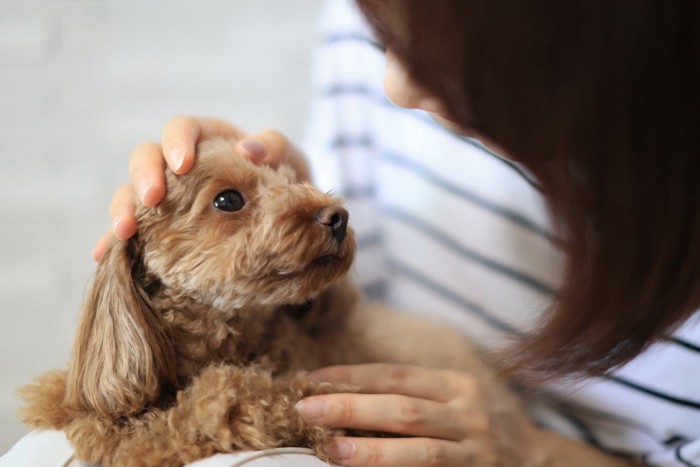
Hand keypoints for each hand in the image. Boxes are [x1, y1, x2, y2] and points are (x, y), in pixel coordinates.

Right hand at [92, 116, 309, 260]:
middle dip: (144, 176)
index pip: (181, 129)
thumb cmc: (286, 183)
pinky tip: (104, 256)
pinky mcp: (162, 229)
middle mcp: (179, 167)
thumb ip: (275, 147)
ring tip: (123, 232)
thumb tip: (247, 148)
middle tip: (152, 198)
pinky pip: (133, 233)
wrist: (290, 226)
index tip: (181, 164)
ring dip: (122, 209)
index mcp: (206, 141)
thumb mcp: (290, 160)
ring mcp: (167, 199)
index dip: (176, 142)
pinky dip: (115, 242)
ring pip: (130, 194)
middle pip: (146, 158)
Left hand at [295, 364, 538, 466]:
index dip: (353, 377)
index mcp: (455, 384)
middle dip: (353, 409)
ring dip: (371, 452)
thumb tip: (342, 395)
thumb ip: (408, 396)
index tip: (314, 380)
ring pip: (419, 451)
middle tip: (307, 409)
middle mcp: (467, 414)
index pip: (396, 375)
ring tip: (331, 450)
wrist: (532, 459)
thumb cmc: (472, 424)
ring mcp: (474, 452)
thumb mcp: (449, 399)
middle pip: (404, 409)